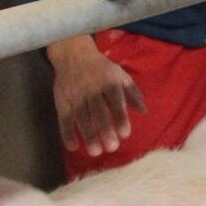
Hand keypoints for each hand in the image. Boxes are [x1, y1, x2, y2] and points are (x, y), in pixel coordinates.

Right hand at [47, 35, 146, 157]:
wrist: (73, 54)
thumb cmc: (102, 69)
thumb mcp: (120, 75)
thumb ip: (132, 93)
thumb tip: (144, 111)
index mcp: (109, 82)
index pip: (115, 101)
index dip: (120, 117)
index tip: (125, 134)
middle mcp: (91, 89)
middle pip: (98, 111)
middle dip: (104, 130)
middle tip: (112, 147)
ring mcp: (75, 95)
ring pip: (81, 116)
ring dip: (87, 134)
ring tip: (95, 151)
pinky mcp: (61, 99)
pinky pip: (64, 117)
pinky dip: (66, 132)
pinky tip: (72, 146)